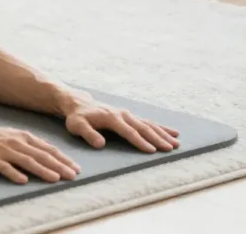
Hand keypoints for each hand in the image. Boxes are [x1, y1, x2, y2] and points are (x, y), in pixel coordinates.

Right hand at [0, 123, 80, 184]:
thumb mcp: (13, 136)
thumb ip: (30, 145)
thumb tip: (49, 155)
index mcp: (23, 137)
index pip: (48, 149)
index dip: (63, 159)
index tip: (76, 168)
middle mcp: (16, 142)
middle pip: (41, 155)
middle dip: (59, 166)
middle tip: (72, 176)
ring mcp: (3, 151)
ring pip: (26, 161)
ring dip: (42, 170)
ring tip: (55, 178)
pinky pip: (4, 167)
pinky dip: (14, 174)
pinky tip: (23, 181)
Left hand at [64, 101, 179, 152]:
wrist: (78, 103)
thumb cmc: (77, 117)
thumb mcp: (77, 126)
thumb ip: (88, 134)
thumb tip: (100, 144)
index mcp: (110, 118)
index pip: (128, 131)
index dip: (139, 141)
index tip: (151, 150)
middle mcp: (122, 114)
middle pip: (142, 127)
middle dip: (157, 138)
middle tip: (171, 148)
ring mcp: (127, 114)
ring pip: (148, 124)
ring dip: (163, 134)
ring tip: (176, 143)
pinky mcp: (130, 116)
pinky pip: (148, 121)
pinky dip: (161, 127)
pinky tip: (173, 133)